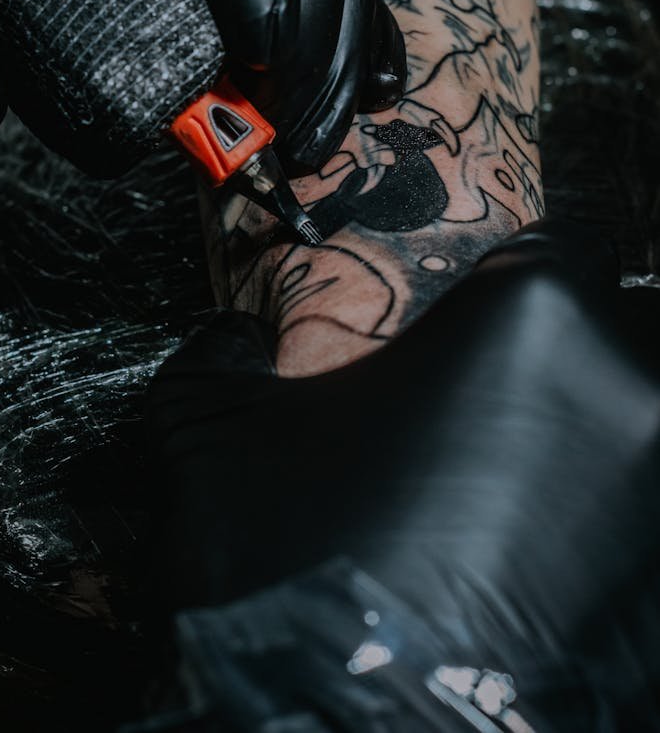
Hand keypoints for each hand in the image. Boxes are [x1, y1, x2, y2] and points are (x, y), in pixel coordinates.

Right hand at [146, 220, 659, 723]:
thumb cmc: (297, 582)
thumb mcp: (216, 438)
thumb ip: (221, 356)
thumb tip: (232, 339)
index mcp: (531, 318)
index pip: (546, 252)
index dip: (494, 294)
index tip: (460, 339)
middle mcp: (629, 391)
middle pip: (605, 338)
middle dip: (546, 373)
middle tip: (475, 429)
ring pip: (630, 424)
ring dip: (577, 451)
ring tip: (498, 510)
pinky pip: (635, 516)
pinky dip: (592, 528)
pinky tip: (522, 566)